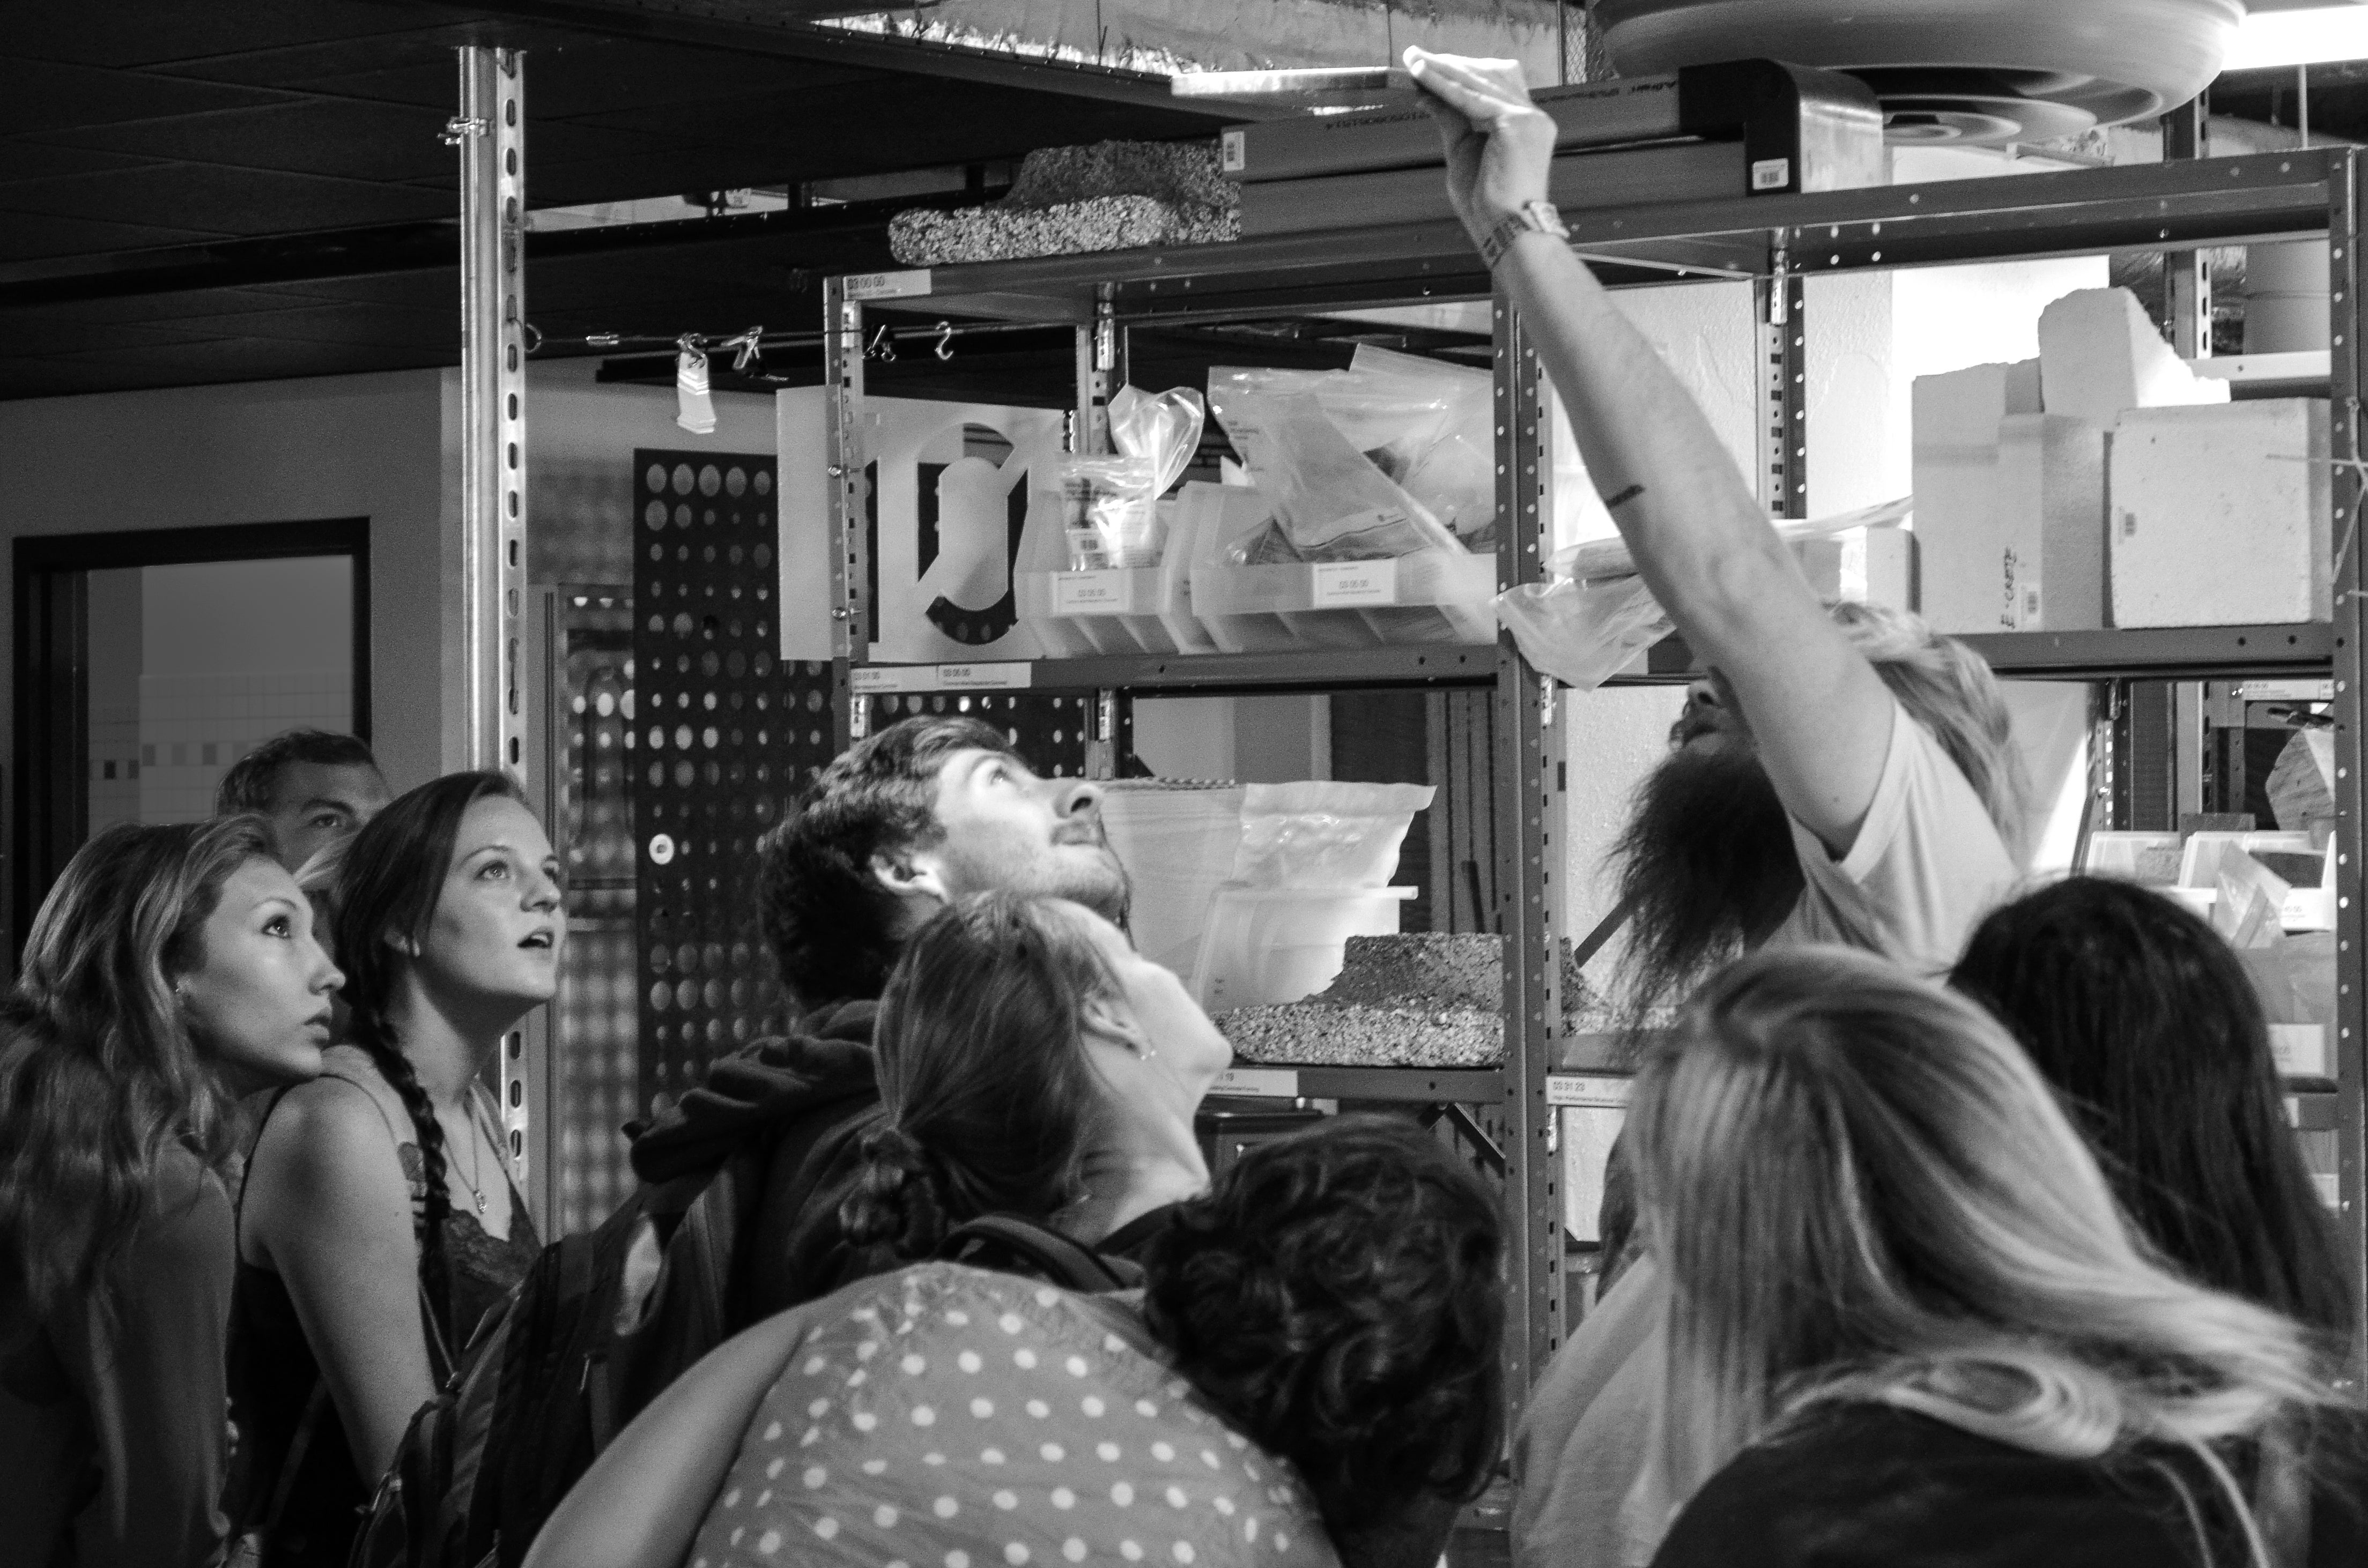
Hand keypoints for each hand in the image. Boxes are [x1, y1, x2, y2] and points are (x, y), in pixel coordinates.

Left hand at [1404, 46, 1555, 247]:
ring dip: (1444, 69)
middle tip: (1414, 57)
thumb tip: (1428, 94)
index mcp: (1523, 123)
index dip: (1458, 72)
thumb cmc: (1487, 204)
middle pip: (1488, 75)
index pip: (1491, 84)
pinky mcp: (1517, 123)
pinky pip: (1472, 98)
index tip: (1425, 67)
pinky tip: (1423, 78)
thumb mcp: (1462, 151)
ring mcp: (1528, 118)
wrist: (1505, 230)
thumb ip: (1451, 120)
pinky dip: (1444, 87)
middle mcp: (1531, 116)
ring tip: (1414, 62)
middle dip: (1449, 64)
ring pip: (1479, 81)